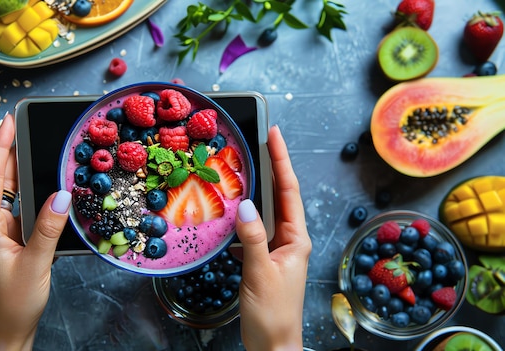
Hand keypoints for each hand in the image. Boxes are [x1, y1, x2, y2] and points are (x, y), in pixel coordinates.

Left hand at [0, 114, 70, 349]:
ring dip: (21, 171)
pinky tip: (43, 186)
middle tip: (30, 126)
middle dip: (13, 151)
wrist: (6, 331)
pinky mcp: (6, 240)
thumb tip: (62, 195)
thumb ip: (48, 229)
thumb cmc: (14, 304)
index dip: (0, 147)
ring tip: (38, 148)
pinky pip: (17, 209)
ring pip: (8, 193)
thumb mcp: (35, 265)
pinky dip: (29, 193)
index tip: (9, 121)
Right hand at [235, 125, 311, 350]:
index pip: (289, 190)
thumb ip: (252, 238)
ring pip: (265, 213)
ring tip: (242, 172)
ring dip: (255, 193)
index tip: (274, 134)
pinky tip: (229, 217)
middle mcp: (290, 240)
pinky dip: (242, 220)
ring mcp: (277, 250)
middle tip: (257, 142)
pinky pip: (253, 231)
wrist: (273, 346)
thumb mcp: (260, 273)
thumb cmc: (273, 314)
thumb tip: (244, 205)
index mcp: (296, 239)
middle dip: (270, 168)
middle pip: (280, 196)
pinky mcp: (264, 260)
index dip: (281, 160)